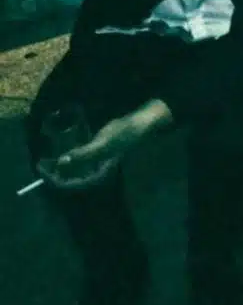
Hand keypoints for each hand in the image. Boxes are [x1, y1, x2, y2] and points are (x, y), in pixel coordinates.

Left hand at [40, 100, 171, 189]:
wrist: (140, 122)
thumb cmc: (124, 134)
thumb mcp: (102, 145)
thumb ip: (82, 154)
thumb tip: (61, 162)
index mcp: (98, 173)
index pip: (73, 183)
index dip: (56, 178)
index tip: (42, 170)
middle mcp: (96, 170)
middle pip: (72, 177)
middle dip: (55, 172)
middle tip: (41, 164)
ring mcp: (96, 162)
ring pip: (74, 168)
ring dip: (61, 165)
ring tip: (47, 159)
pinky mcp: (96, 152)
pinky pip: (78, 158)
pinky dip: (69, 156)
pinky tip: (62, 150)